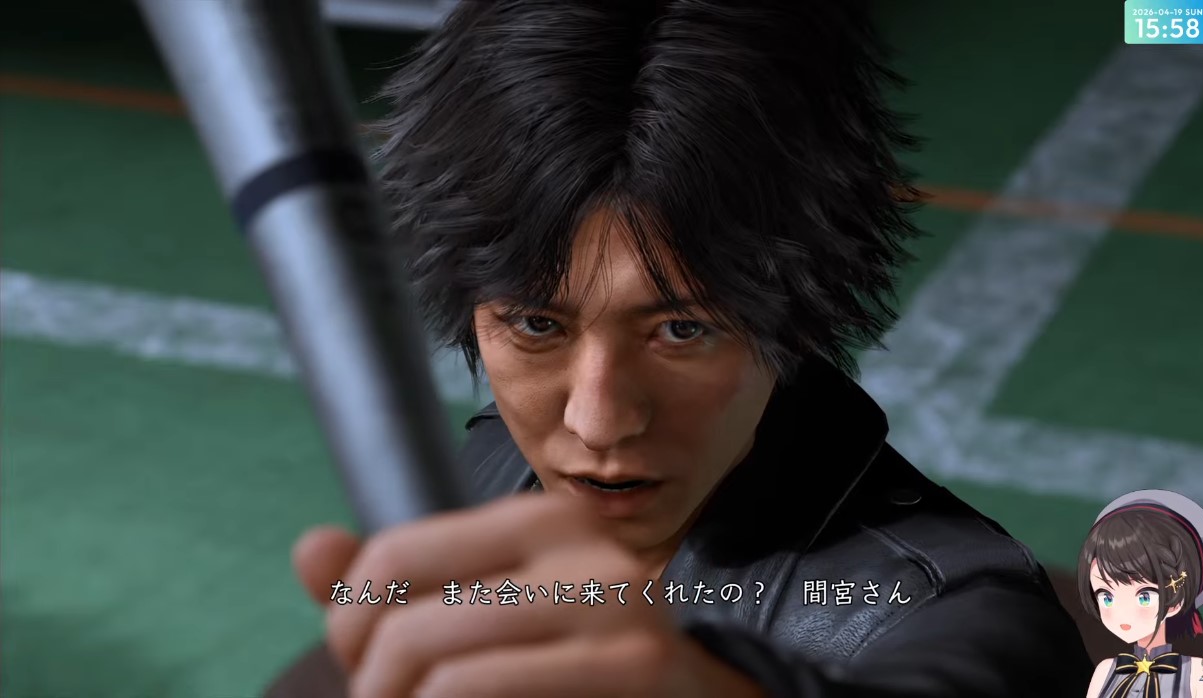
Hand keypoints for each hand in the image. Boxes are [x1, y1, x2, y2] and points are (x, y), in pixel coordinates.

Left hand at [292, 493, 765, 697]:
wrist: (702, 695)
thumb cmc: (586, 665)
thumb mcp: (494, 612)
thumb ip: (402, 586)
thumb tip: (309, 547)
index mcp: (541, 520)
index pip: (393, 557)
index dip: (350, 625)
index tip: (363, 670)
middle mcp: (582, 546)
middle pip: (408, 626)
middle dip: (373, 689)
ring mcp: (616, 608)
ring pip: (441, 671)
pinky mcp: (637, 664)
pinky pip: (484, 691)